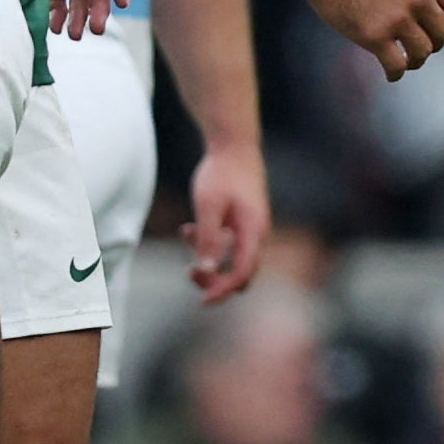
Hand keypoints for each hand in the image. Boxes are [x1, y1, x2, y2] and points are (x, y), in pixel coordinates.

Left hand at [184, 142, 270, 300]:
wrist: (235, 143)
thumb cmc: (222, 173)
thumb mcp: (208, 206)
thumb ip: (208, 239)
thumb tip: (206, 269)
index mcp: (253, 230)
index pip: (243, 272)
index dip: (223, 289)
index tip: (202, 300)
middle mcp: (257, 231)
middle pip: (242, 271)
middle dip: (216, 278)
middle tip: (190, 272)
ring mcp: (252, 225)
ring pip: (234, 256)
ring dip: (211, 257)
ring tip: (186, 236)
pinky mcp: (244, 218)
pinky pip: (230, 241)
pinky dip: (211, 242)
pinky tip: (189, 229)